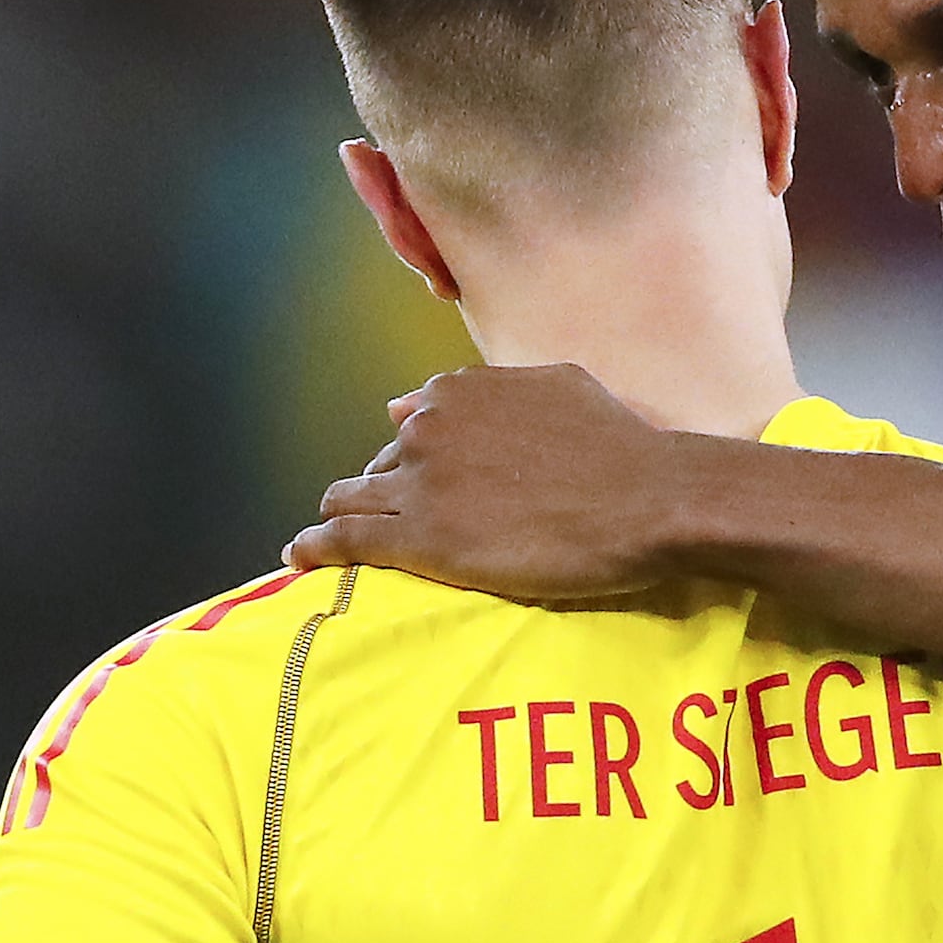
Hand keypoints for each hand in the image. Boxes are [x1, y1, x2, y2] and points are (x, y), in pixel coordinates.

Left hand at [287, 364, 684, 602]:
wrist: (644, 500)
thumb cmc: (618, 445)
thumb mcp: (555, 387)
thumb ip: (487, 390)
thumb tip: (412, 401)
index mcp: (459, 392)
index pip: (412, 424)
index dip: (412, 456)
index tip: (415, 479)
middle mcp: (428, 429)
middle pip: (380, 464)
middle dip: (379, 487)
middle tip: (386, 519)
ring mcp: (421, 484)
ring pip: (351, 498)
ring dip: (338, 514)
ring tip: (324, 538)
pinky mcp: (422, 539)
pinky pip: (346, 539)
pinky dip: (316, 546)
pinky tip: (297, 556)